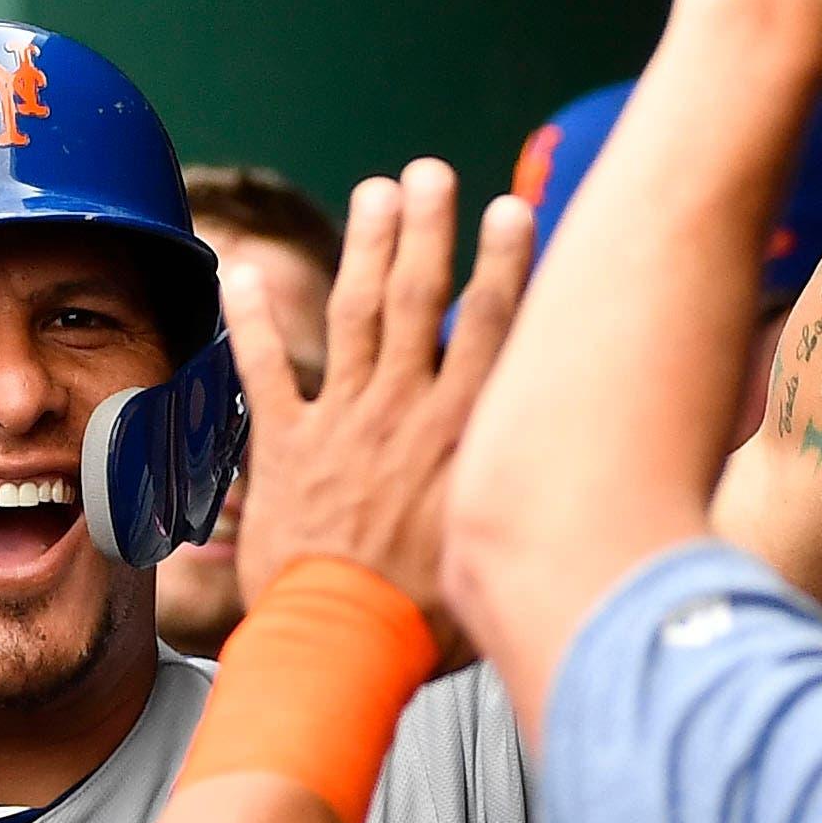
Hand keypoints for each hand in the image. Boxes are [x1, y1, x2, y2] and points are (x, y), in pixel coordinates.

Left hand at [229, 161, 529, 662]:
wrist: (341, 647)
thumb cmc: (430, 622)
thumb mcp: (503, 552)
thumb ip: (527, 501)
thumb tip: (579, 482)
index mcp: (462, 433)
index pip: (491, 328)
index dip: (503, 263)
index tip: (510, 210)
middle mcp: (404, 412)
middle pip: (419, 301)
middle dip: (428, 230)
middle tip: (430, 175)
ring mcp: (342, 424)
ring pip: (355, 316)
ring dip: (366, 249)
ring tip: (376, 193)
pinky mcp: (287, 449)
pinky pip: (266, 370)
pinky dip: (253, 321)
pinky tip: (241, 273)